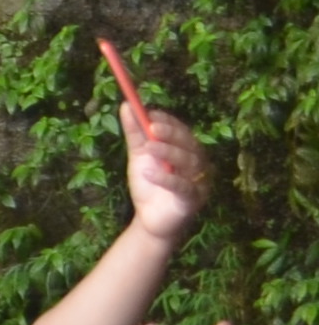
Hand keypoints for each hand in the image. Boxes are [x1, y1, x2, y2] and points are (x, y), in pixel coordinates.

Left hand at [123, 105, 213, 243]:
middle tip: (152, 127)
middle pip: (189, 144)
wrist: (149, 219)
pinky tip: (149, 173)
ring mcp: (198, 181)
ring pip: (190, 162)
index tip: (149, 113)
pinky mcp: (193, 200)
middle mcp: (197, 163)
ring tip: (148, 149)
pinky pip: (184, 187)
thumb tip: (126, 105)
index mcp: (186, 150)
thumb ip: (135, 133)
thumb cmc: (149, 185)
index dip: (167, 121)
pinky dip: (167, 179)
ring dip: (168, 153)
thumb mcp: (138, 156)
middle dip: (170, 134)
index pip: (182, 130)